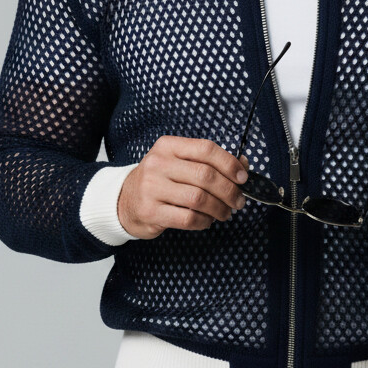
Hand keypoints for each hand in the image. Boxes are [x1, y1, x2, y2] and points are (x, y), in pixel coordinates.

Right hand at [117, 137, 249, 238]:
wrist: (124, 200)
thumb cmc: (159, 180)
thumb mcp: (179, 163)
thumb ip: (210, 162)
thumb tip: (243, 165)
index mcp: (168, 146)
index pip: (206, 149)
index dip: (229, 164)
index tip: (243, 177)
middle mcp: (158, 164)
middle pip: (205, 176)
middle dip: (229, 191)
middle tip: (239, 201)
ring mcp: (152, 188)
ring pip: (198, 199)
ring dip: (219, 208)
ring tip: (226, 213)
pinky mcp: (151, 211)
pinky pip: (188, 218)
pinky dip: (204, 221)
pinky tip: (207, 221)